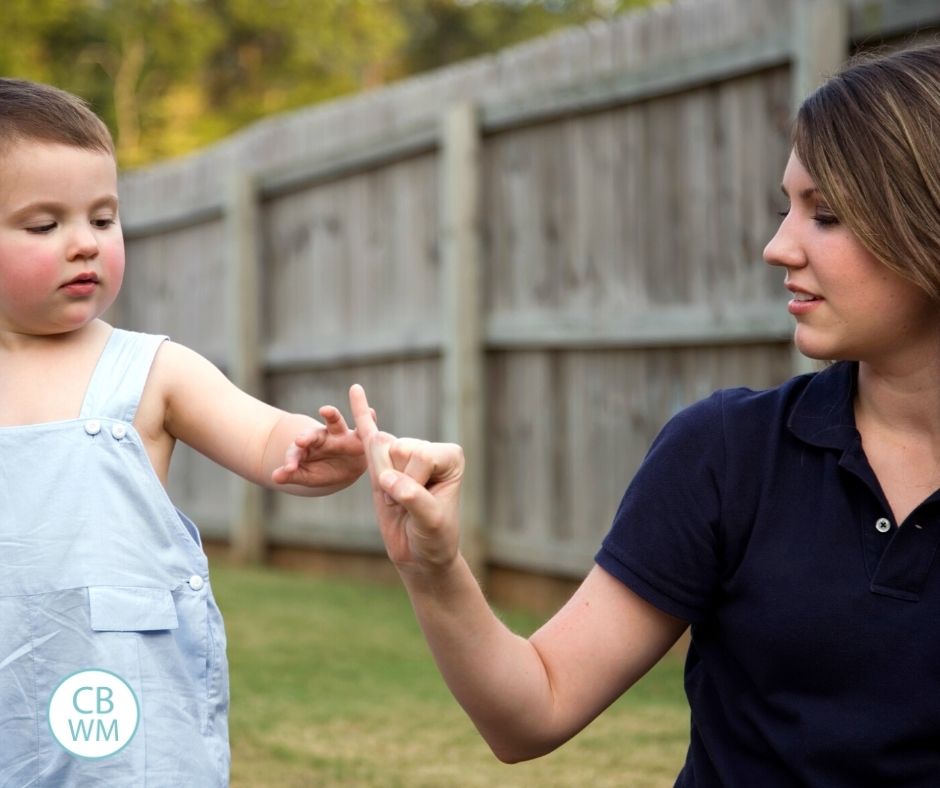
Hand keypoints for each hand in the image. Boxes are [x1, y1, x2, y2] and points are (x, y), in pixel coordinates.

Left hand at [271, 405, 367, 489]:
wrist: (344, 468)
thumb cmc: (322, 470)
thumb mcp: (307, 475)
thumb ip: (292, 474)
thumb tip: (274, 478)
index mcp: (307, 447)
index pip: (297, 451)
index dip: (292, 459)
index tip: (288, 469)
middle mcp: (323, 437)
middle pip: (313, 434)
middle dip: (306, 437)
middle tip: (300, 441)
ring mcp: (340, 435)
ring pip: (335, 422)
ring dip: (331, 415)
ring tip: (326, 410)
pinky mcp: (358, 437)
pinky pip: (363, 426)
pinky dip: (369, 417)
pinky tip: (372, 412)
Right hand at [349, 383, 463, 572]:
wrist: (420, 556)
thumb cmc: (434, 539)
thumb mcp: (431, 523)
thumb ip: (414, 498)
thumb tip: (387, 480)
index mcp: (450, 455)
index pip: (421, 455)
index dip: (414, 485)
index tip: (423, 508)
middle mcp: (429, 448)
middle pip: (397, 450)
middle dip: (395, 484)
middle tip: (407, 507)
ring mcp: (405, 454)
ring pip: (378, 451)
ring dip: (381, 480)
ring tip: (397, 502)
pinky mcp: (383, 462)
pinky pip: (369, 434)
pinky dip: (362, 412)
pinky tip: (356, 390)